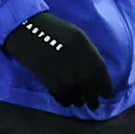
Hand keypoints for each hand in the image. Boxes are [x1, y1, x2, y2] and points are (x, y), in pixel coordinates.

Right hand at [0, 10, 114, 107]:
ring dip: (79, 100)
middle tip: (93, 104)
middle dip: (93, 100)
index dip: (105, 89)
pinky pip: (63, 100)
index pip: (104, 80)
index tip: (105, 94)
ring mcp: (67, 80)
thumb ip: (90, 55)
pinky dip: (66, 100)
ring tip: (79, 101)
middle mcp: (82, 72)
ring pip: (78, 99)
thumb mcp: (80, 38)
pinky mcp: (52, 86)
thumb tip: (95, 72)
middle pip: (92, 93)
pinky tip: (66, 98)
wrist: (29, 31)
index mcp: (91, 57)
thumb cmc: (57, 30)